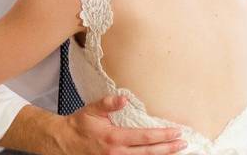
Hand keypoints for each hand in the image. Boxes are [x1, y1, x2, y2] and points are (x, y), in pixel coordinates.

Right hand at [57, 96, 186, 154]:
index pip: (145, 138)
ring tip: (175, 152)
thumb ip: (109, 103)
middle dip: (169, 149)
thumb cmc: (79, 125)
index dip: (163, 136)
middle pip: (149, 153)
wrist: (63, 143)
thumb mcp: (92, 110)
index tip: (176, 132)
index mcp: (114, 138)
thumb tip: (124, 98)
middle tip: (183, 143)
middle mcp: (117, 154)